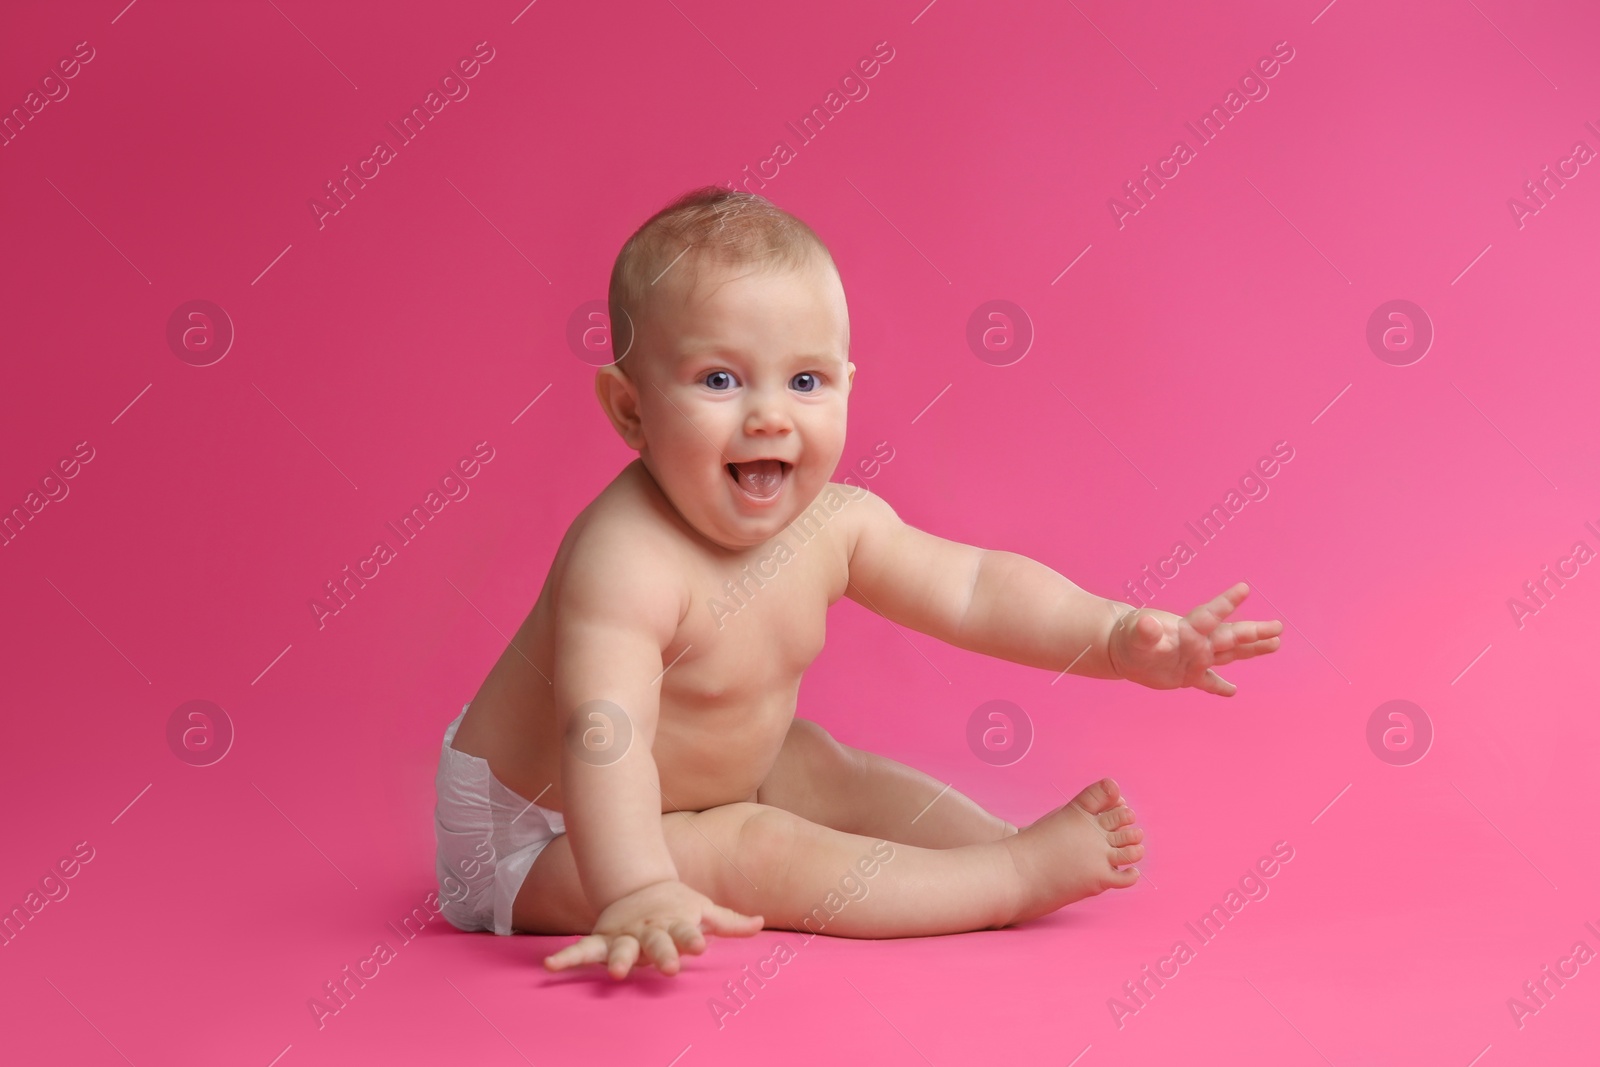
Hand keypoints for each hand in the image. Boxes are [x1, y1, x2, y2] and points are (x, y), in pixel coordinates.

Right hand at [543, 879, 763, 978]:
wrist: (638, 886)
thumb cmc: (678, 906)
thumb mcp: (703, 910)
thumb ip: (730, 922)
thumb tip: (761, 922)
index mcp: (675, 923)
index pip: (687, 931)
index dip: (693, 938)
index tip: (701, 946)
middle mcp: (649, 930)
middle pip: (656, 943)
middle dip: (662, 954)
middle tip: (668, 967)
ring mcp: (624, 935)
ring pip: (621, 948)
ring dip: (618, 960)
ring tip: (615, 973)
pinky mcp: (602, 941)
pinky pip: (582, 950)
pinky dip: (567, 958)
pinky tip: (549, 966)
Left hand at [1107, 582, 1282, 696]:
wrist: (1121, 648)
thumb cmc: (1129, 635)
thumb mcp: (1135, 634)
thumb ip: (1144, 631)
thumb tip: (1148, 624)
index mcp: (1187, 629)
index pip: (1210, 615)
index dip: (1226, 602)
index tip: (1245, 588)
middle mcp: (1197, 642)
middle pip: (1229, 636)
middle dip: (1253, 632)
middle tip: (1278, 627)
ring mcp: (1195, 658)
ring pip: (1229, 654)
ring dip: (1251, 650)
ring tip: (1276, 644)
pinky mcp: (1187, 675)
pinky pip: (1208, 681)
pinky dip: (1219, 686)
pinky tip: (1233, 691)